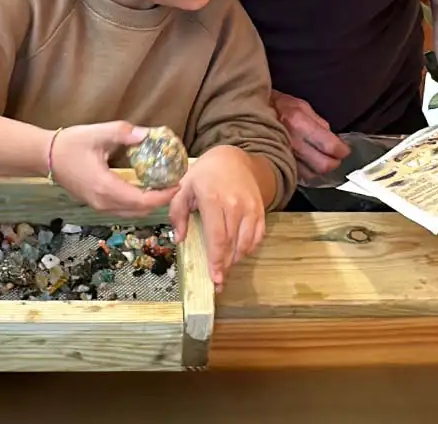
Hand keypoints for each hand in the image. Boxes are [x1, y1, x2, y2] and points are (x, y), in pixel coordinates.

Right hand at [50, 121, 179, 216]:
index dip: (162, 196)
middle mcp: (102, 201)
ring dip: (149, 203)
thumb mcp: (98, 133)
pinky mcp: (96, 203)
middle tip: (175, 183)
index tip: (177, 184)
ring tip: (164, 186)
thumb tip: (147, 134)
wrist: (45, 156)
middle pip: (139, 210)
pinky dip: (138, 203)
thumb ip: (124, 133)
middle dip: (160, 200)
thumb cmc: (70, 144)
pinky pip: (122, 210)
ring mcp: (98, 205)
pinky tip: (145, 188)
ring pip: (131, 213)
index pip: (141, 200)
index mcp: (105, 187)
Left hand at [169, 147, 264, 292]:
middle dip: (225, 265)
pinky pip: (258, 235)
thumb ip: (177, 212)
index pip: (217, 237)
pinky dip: (249, 248)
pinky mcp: (260, 209)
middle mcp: (235, 204)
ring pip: (246, 242)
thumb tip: (179, 239)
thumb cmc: (205, 173)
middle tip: (219, 281)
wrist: (232, 157)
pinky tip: (239, 252)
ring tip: (226, 266)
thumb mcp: (183, 187)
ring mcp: (250, 207)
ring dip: (236, 259)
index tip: (215, 278)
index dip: (216, 260)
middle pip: (232, 244)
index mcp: (213, 199)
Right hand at [271, 90, 348, 181]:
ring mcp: (282, 155)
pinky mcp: (276, 164)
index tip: (343, 150)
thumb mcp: (300, 105)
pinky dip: (305, 172)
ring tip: (319, 161)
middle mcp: (291, 142)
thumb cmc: (275, 107)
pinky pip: (296, 176)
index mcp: (298, 122)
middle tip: (335, 158)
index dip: (342, 150)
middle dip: (333, 163)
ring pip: (310, 175)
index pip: (330, 146)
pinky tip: (306, 165)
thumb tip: (332, 138)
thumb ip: (318, 122)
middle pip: (323, 165)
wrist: (248, 113)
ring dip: (318, 170)